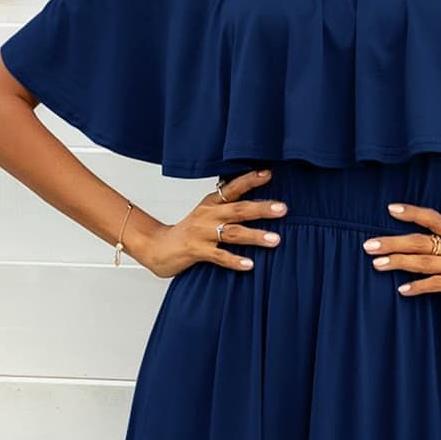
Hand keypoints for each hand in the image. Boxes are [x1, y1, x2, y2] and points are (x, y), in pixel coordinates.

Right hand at [127, 168, 286, 278]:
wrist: (158, 247)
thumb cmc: (188, 232)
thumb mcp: (206, 214)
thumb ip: (228, 208)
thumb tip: (258, 204)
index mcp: (211, 203)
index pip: (232, 188)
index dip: (250, 180)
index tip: (269, 174)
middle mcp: (208, 215)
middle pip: (238, 209)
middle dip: (261, 208)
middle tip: (283, 209)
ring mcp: (201, 233)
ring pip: (232, 233)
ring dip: (255, 236)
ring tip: (275, 239)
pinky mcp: (196, 251)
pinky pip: (218, 256)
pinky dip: (234, 260)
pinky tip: (249, 264)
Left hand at [362, 201, 440, 319]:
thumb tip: (414, 242)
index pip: (432, 218)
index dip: (412, 213)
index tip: (391, 210)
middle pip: (420, 241)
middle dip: (392, 242)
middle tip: (369, 245)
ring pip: (423, 261)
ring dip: (398, 262)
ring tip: (377, 264)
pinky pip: (435, 284)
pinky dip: (418, 286)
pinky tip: (402, 290)